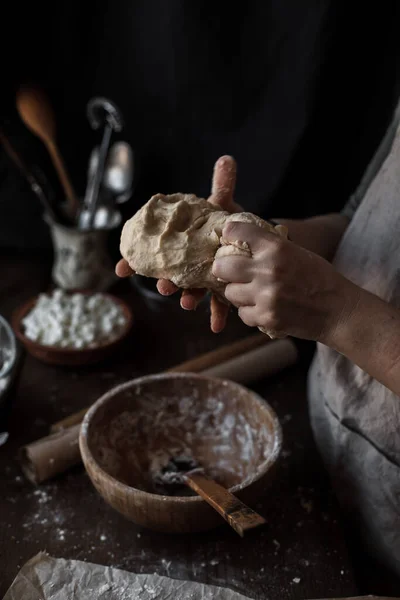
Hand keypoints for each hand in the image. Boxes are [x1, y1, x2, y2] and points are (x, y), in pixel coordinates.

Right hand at [116, 155, 241, 332]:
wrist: (252, 242)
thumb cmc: (229, 224)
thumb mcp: (223, 206)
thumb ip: (221, 186)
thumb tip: (226, 159)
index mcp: (181, 244)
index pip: (152, 252)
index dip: (134, 261)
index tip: (121, 268)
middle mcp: (188, 263)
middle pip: (169, 274)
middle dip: (163, 282)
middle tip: (162, 285)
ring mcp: (203, 278)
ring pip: (191, 291)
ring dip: (187, 298)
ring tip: (187, 303)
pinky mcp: (221, 289)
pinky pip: (218, 305)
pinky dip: (217, 316)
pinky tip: (218, 326)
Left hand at [212, 221, 359, 341]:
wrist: (339, 311)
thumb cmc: (319, 279)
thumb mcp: (297, 252)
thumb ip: (270, 247)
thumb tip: (240, 240)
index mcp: (277, 248)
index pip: (237, 231)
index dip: (230, 234)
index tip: (228, 237)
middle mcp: (268, 270)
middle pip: (222, 267)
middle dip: (224, 269)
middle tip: (231, 272)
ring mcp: (265, 296)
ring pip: (230, 293)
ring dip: (238, 293)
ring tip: (253, 293)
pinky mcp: (266, 318)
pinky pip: (242, 314)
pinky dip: (250, 312)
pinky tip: (263, 308)